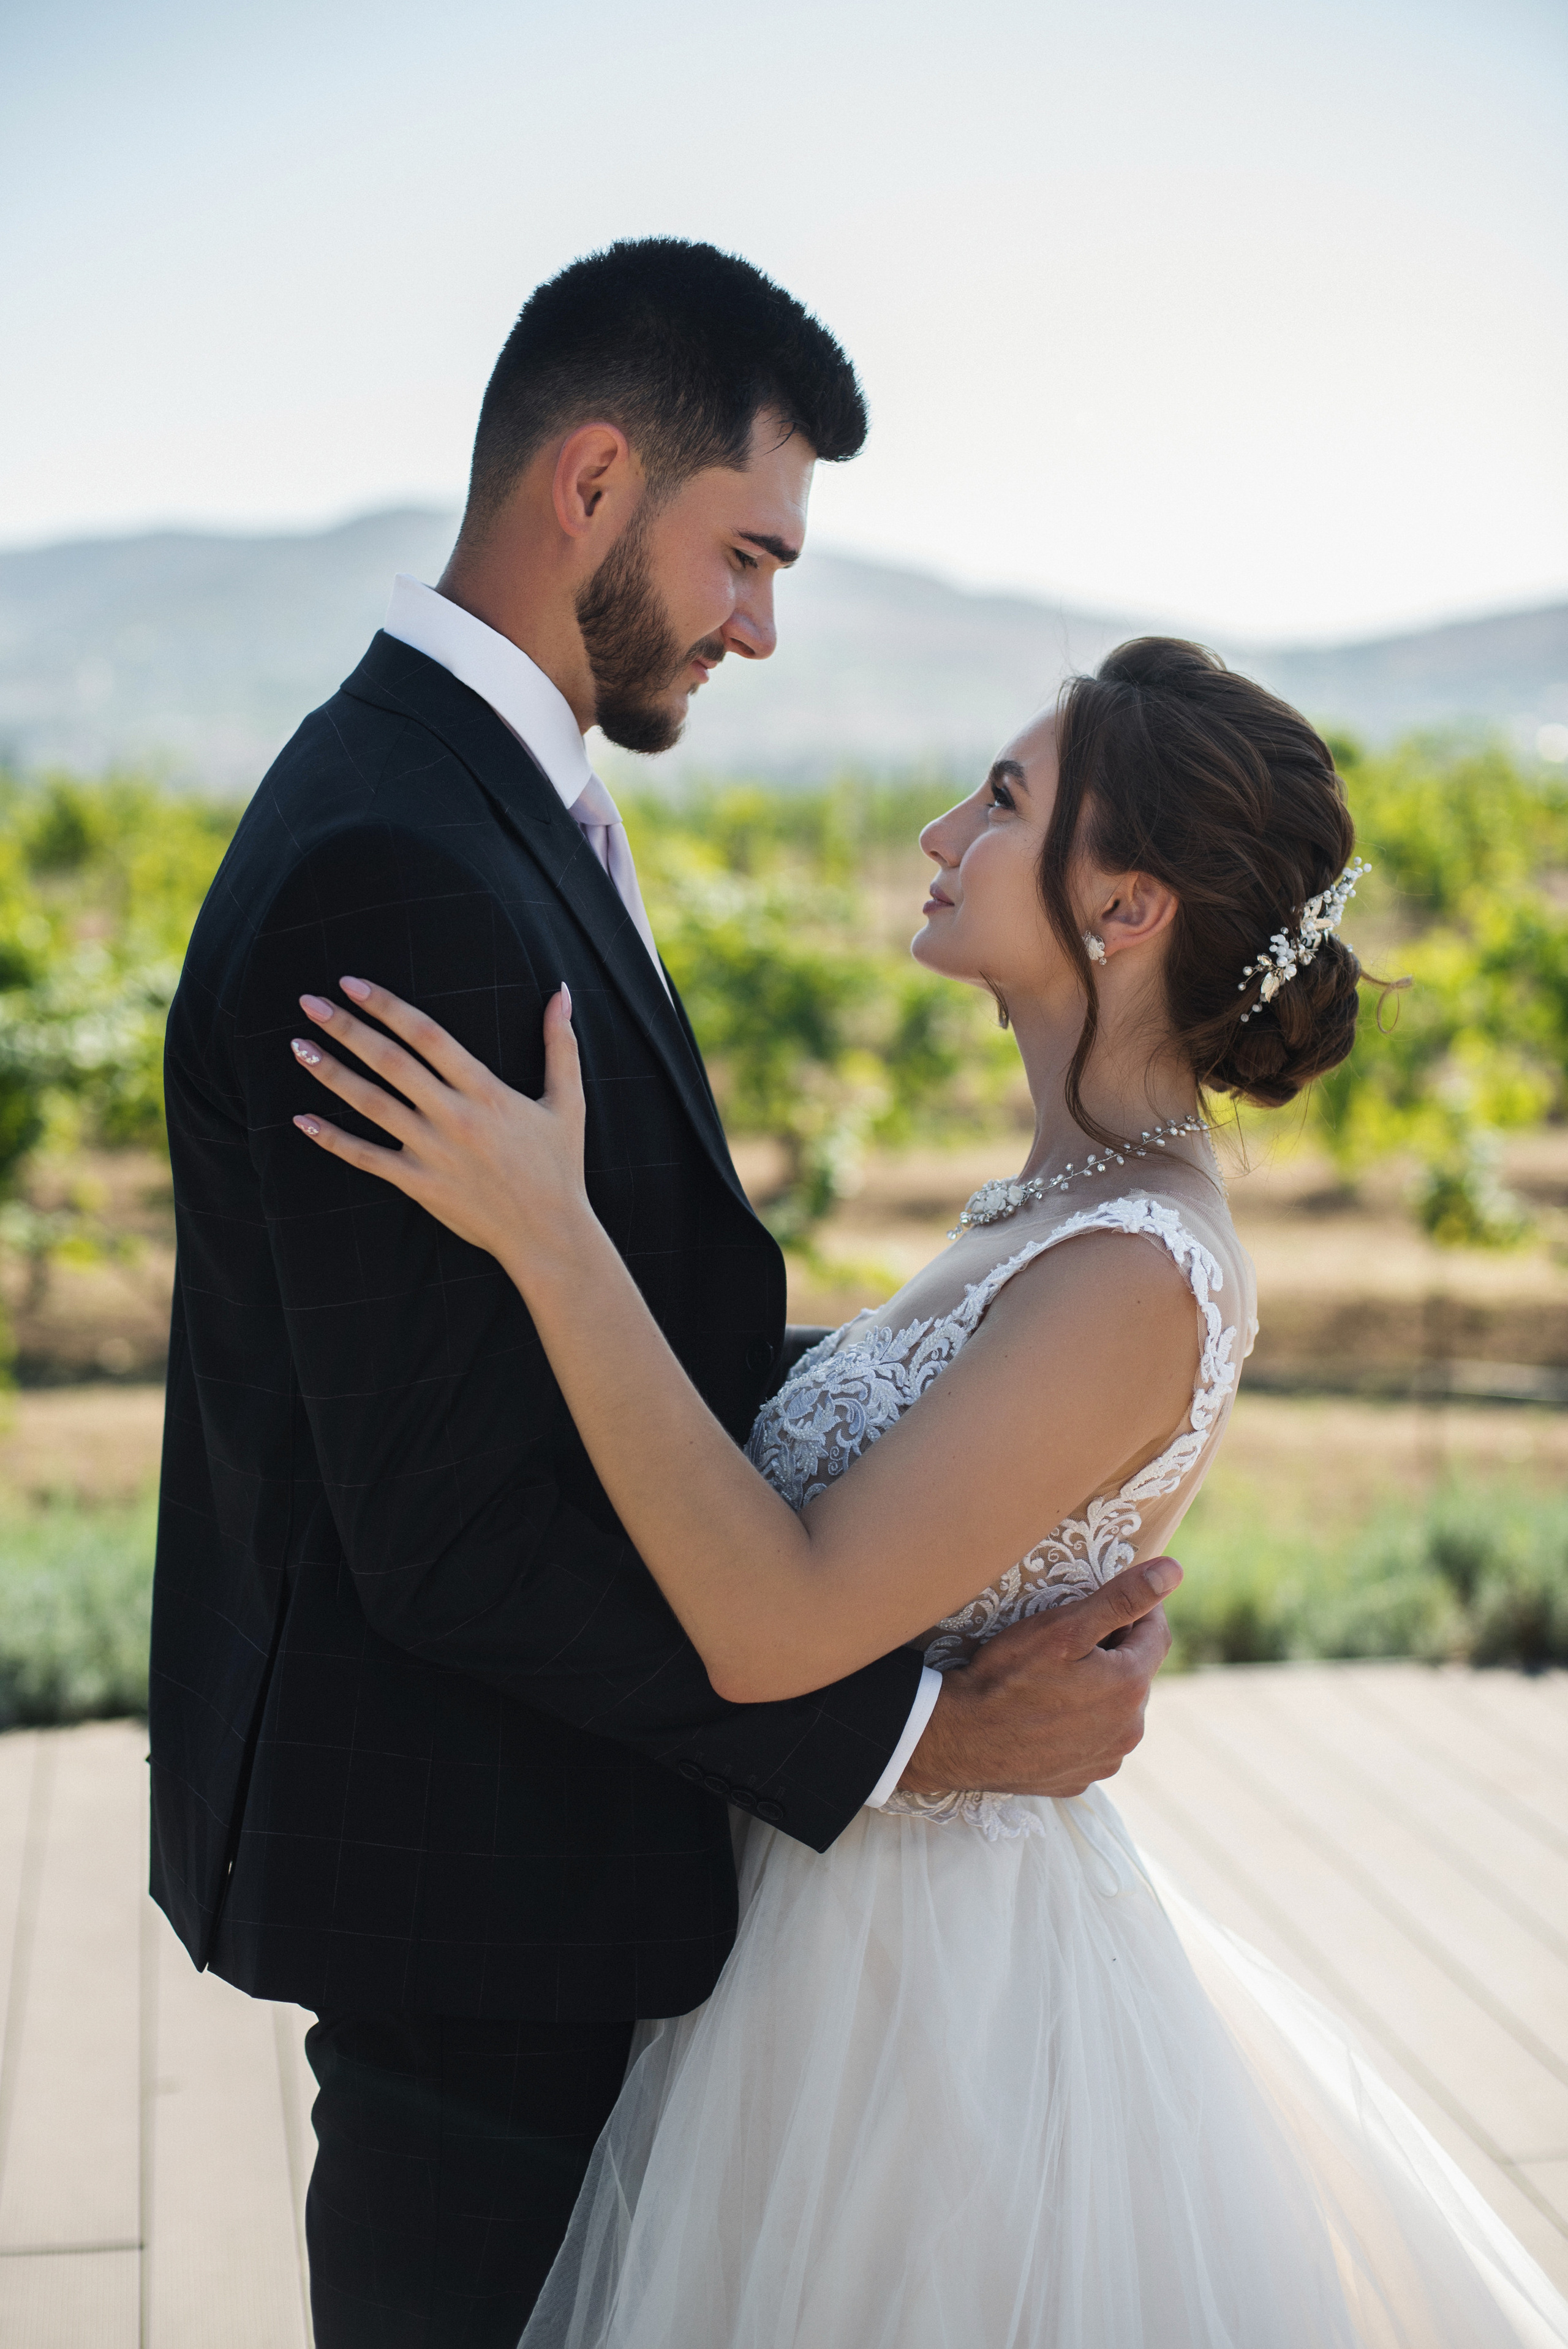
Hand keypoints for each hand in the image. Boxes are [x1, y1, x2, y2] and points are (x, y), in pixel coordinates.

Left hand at [289, 977, 591, 1273]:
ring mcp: (432, 1151)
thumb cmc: (559, 1167)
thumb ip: (561, 1045)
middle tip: (310, 1002)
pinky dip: (333, 1139)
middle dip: (347, 1028)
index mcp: (487, 1091)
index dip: (387, 1006)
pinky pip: (367, 1158)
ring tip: (298, 1046)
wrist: (548, 1234)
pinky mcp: (419, 1184)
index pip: (427, 1036)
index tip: (352, 983)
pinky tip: (303, 1119)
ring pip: (371, 1104)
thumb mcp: (569, 1102)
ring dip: (331, 1073)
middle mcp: (454, 1116)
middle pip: (390, 1062)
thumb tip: (562, 991)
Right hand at [898, 1557, 1180, 1798]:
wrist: (958, 1739)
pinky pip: (1093, 1740)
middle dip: (1113, 1651)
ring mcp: (1106, 1758)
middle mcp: (1130, 1729)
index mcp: (1131, 1686)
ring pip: (1116, 1709)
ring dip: (1099, 1690)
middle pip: (1135, 1673)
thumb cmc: (1006, 1676)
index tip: (1104, 1601)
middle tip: (1067, 1640)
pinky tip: (1045, 1713)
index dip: (1135, 1609)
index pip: (1156, 1633)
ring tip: (1054, 1679)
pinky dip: (1080, 1723)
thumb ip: (1122, 1599)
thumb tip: (1173, 1571)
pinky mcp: (1082, 1778)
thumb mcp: (1063, 1627)